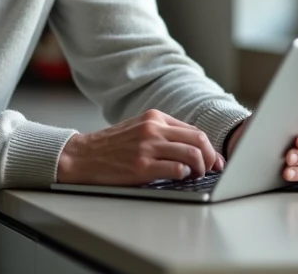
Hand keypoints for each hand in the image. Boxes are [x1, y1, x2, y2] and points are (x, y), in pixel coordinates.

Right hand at [57, 109, 225, 184]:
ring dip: (200, 168)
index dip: (209, 148)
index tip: (214, 160)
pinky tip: (180, 179)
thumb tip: (195, 148)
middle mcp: (152, 129)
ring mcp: (147, 147)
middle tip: (210, 170)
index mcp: (154, 117)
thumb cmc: (112, 146)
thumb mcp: (138, 130)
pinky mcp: (142, 167)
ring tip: (195, 176)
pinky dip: (185, 176)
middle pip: (199, 140)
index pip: (194, 130)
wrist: (82, 156)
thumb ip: (163, 133)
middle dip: (211, 158)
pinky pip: (177, 170)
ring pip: (193, 154)